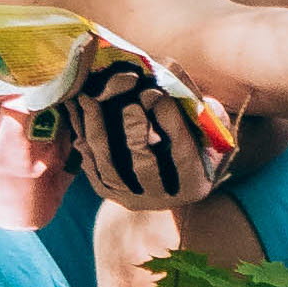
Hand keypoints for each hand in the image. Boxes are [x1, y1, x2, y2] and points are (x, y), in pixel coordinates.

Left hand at [66, 65, 219, 209]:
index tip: (159, 92)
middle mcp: (164, 197)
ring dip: (98, 131)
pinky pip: (92, 168)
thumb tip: (181, 88)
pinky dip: (84, 140)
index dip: (170, 121)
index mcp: (195, 182)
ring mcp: (133, 198)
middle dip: (134, 130)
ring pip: (110, 167)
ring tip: (90, 100)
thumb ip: (201, 113)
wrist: (173, 181)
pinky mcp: (110, 193)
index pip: (183, 152)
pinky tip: (77, 115)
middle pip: (144, 165)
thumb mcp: (210, 131)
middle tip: (128, 101)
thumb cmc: (197, 145)